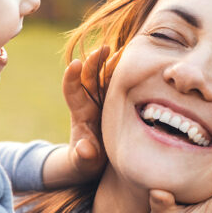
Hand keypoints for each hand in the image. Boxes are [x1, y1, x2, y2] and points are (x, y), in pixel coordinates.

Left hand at [41, 47, 118, 187]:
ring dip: (114, 62)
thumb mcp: (83, 163)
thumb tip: (85, 149)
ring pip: (107, 76)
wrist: (92, 161)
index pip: (71, 91)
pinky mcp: (116, 101)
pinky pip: (120, 83)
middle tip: (105, 49)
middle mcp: (90, 102)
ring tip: (127, 50)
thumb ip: (83, 157)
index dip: (71, 77)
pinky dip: (127, 71)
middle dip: (95, 61)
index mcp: (80, 114)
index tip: (74, 65)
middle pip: (89, 77)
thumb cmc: (86, 162)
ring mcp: (103, 100)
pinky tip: (140, 62)